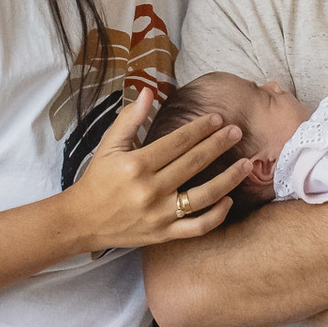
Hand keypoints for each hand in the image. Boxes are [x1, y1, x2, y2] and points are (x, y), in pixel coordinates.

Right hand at [69, 87, 251, 250]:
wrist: (81, 220)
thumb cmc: (98, 178)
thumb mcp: (109, 145)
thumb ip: (130, 118)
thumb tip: (148, 91)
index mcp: (137, 165)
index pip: (177, 143)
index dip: (200, 129)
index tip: (218, 118)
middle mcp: (150, 190)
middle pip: (193, 164)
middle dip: (218, 145)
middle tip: (237, 131)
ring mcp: (159, 215)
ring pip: (202, 197)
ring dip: (228, 179)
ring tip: (246, 164)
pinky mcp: (163, 235)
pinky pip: (196, 228)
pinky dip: (216, 216)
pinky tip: (229, 200)